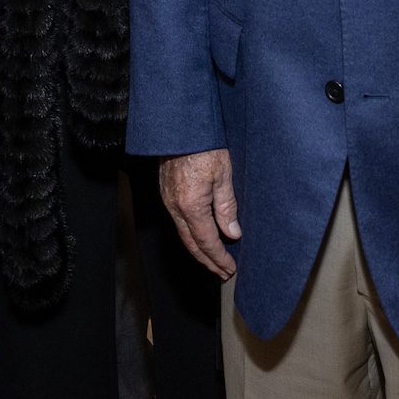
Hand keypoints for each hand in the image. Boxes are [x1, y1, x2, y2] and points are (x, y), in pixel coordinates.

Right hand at [159, 149, 240, 278]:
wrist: (179, 126)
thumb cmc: (203, 145)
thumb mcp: (223, 174)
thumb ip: (227, 206)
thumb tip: (232, 233)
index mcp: (191, 206)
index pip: (207, 241)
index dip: (219, 258)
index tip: (229, 269)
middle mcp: (175, 208)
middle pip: (191, 244)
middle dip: (208, 261)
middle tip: (222, 272)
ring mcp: (168, 201)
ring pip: (183, 234)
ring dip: (199, 250)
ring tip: (213, 260)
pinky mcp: (166, 193)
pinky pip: (178, 222)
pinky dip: (190, 235)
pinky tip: (200, 236)